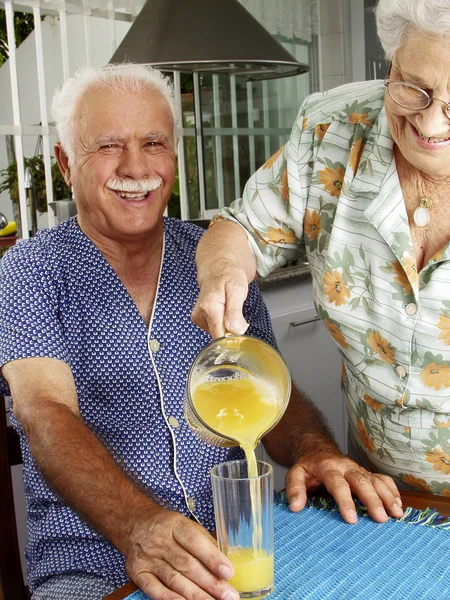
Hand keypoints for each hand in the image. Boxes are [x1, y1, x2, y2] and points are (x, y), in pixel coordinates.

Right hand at [125, 507, 239, 599]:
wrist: (134, 524)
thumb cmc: (166, 526)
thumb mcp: (185, 524)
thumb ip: (204, 541)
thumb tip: (225, 561)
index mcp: (175, 525)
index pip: (195, 541)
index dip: (212, 558)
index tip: (228, 572)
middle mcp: (160, 541)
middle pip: (187, 564)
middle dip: (210, 583)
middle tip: (228, 596)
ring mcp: (148, 558)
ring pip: (174, 579)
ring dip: (196, 595)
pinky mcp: (138, 573)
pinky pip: (155, 590)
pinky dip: (171, 599)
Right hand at [192, 260, 249, 338]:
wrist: (217, 267)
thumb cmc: (228, 276)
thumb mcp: (237, 290)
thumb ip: (235, 311)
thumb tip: (234, 330)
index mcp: (209, 308)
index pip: (219, 337)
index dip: (232, 339)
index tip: (240, 331)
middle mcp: (200, 314)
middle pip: (219, 336)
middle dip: (232, 331)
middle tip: (239, 315)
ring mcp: (198, 317)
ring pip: (217, 333)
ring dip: (227, 326)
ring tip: (231, 310)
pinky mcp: (198, 319)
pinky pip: (214, 328)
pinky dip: (222, 323)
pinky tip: (224, 312)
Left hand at [285, 452, 403, 523]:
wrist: (318, 449)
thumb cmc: (308, 466)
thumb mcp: (295, 474)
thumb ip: (295, 489)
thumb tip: (295, 507)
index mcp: (328, 467)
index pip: (338, 484)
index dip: (345, 501)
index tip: (352, 519)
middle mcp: (346, 467)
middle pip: (361, 482)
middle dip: (372, 500)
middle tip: (380, 518)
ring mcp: (359, 469)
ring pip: (375, 480)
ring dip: (387, 496)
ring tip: (396, 513)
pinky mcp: (366, 473)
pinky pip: (382, 479)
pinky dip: (392, 490)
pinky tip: (398, 504)